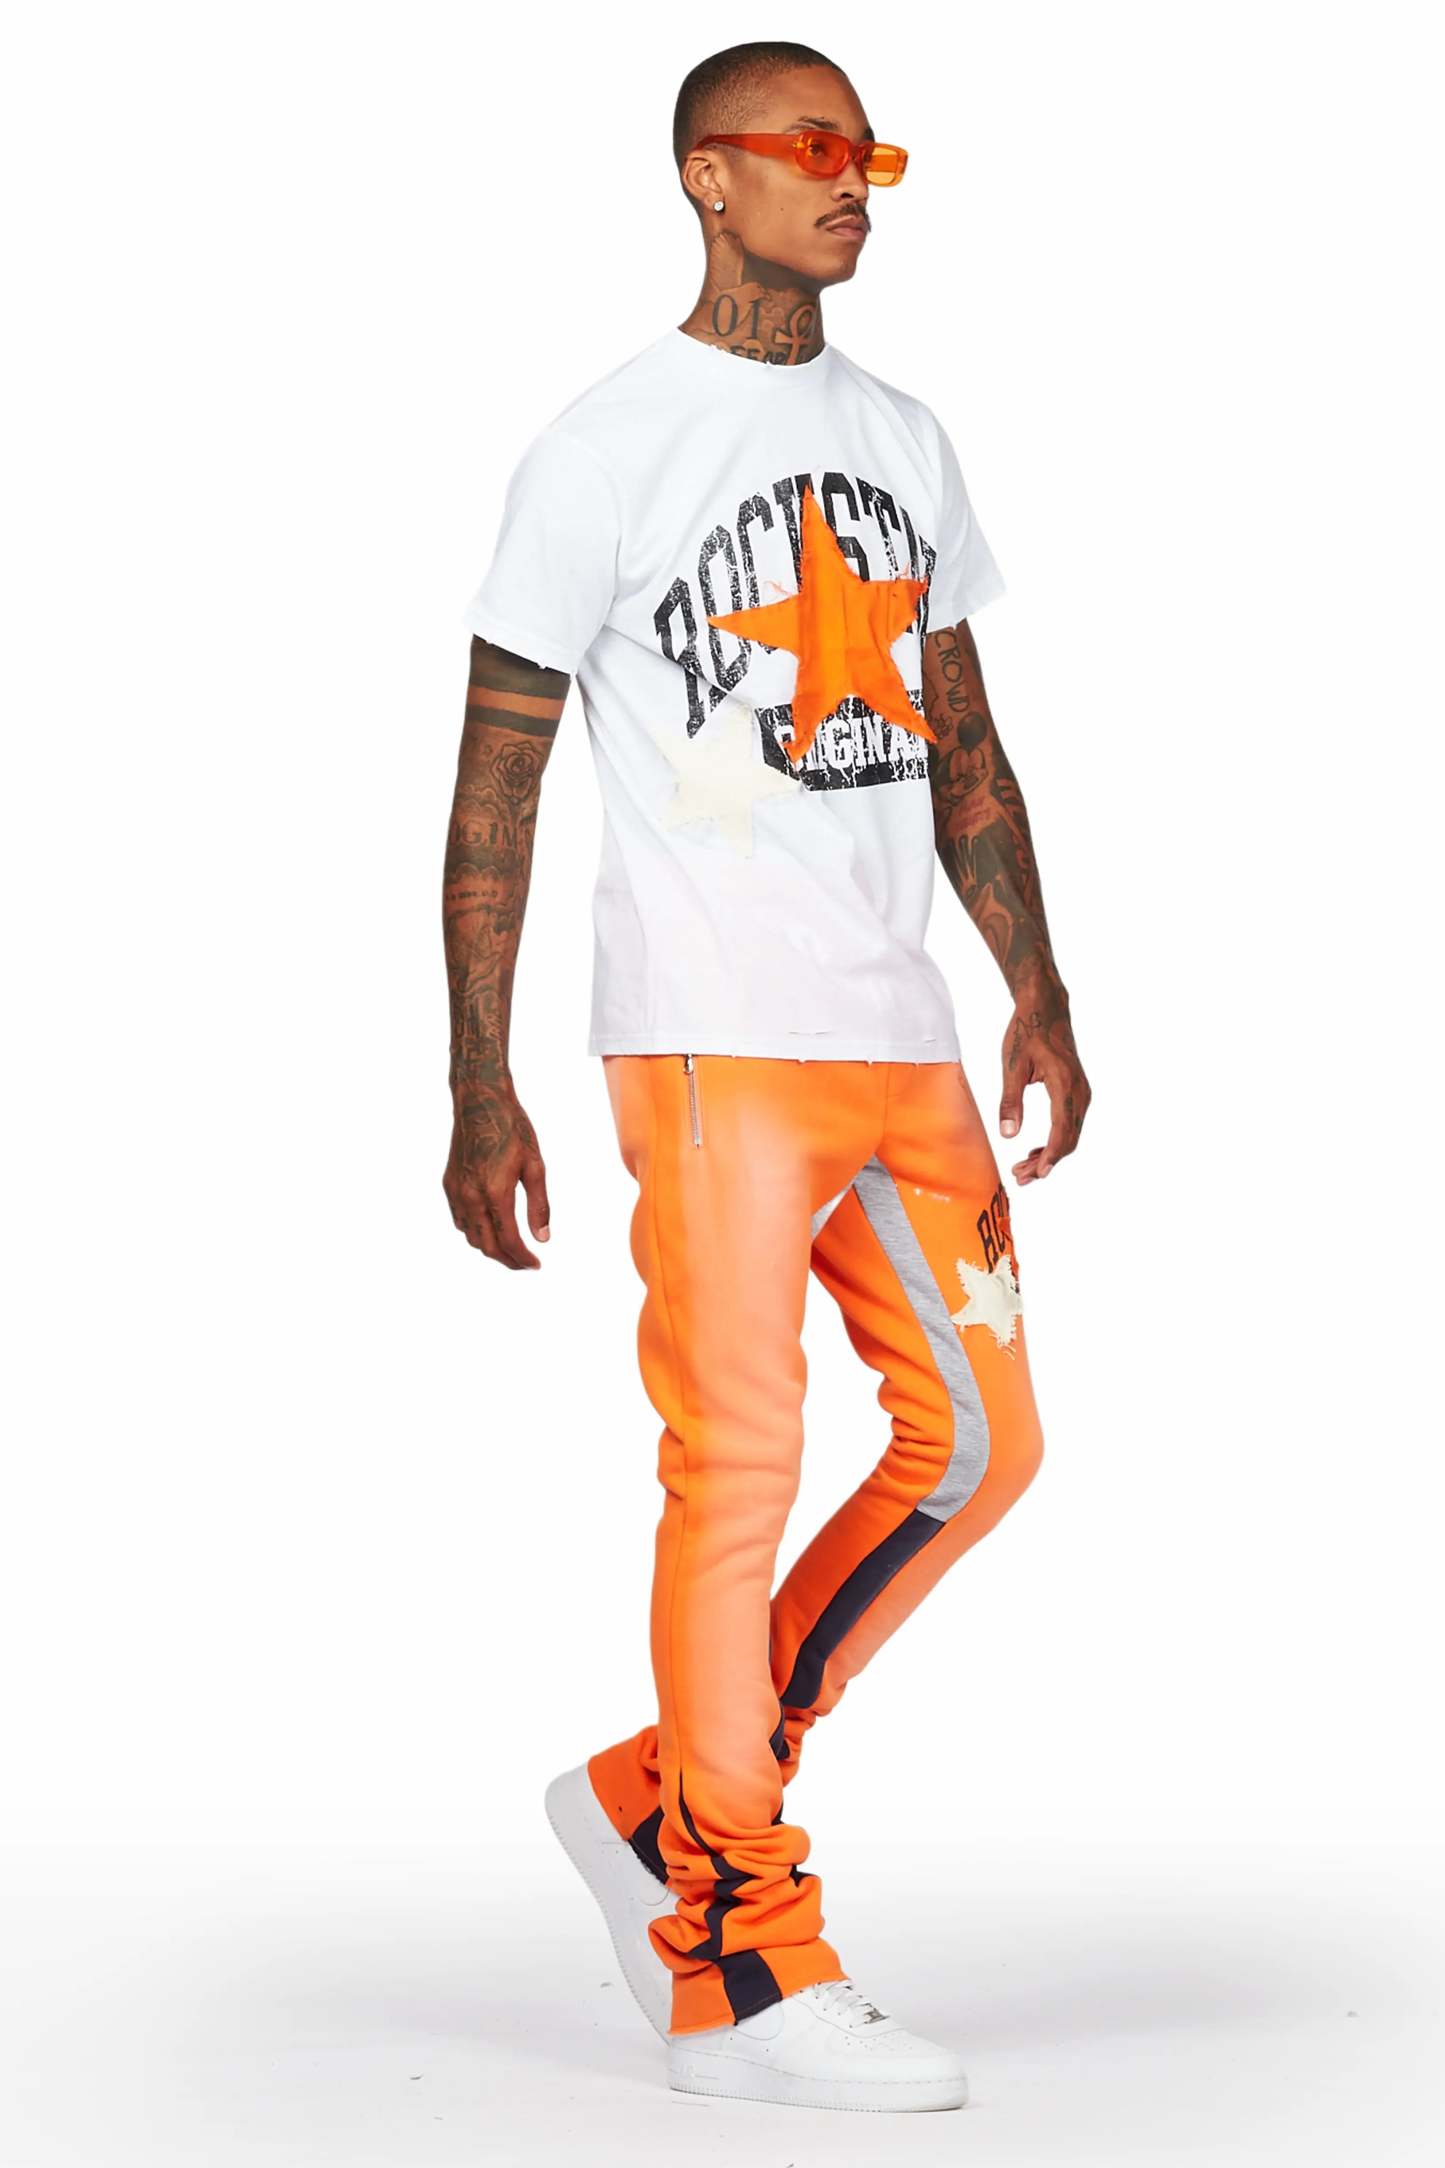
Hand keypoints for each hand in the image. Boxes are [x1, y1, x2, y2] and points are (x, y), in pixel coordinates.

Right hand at [444, 1085, 550, 1267]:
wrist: (479, 1102)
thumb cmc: (511, 1129)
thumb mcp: (535, 1166)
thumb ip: (538, 1205)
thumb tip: (542, 1238)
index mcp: (495, 1193)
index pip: (508, 1241)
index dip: (522, 1258)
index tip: (535, 1265)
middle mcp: (471, 1197)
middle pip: (486, 1246)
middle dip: (507, 1260)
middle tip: (525, 1264)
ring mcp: (456, 1192)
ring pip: (470, 1236)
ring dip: (490, 1248)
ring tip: (510, 1248)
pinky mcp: (448, 1184)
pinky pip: (460, 1220)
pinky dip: (474, 1232)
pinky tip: (489, 1228)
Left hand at [999, 974, 1090, 1183]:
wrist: (1045, 1009)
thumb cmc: (1026, 1033)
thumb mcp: (1012, 1066)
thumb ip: (1010, 1101)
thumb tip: (1007, 1135)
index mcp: (1064, 1085)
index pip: (1062, 1131)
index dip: (1050, 1157)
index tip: (1037, 1174)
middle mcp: (1079, 1091)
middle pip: (1069, 1138)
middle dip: (1047, 1162)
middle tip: (1022, 1177)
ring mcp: (1082, 1091)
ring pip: (1072, 1134)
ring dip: (1051, 1154)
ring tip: (1025, 1168)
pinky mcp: (1078, 1091)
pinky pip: (1071, 1123)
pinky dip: (1057, 1140)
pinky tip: (1037, 1150)